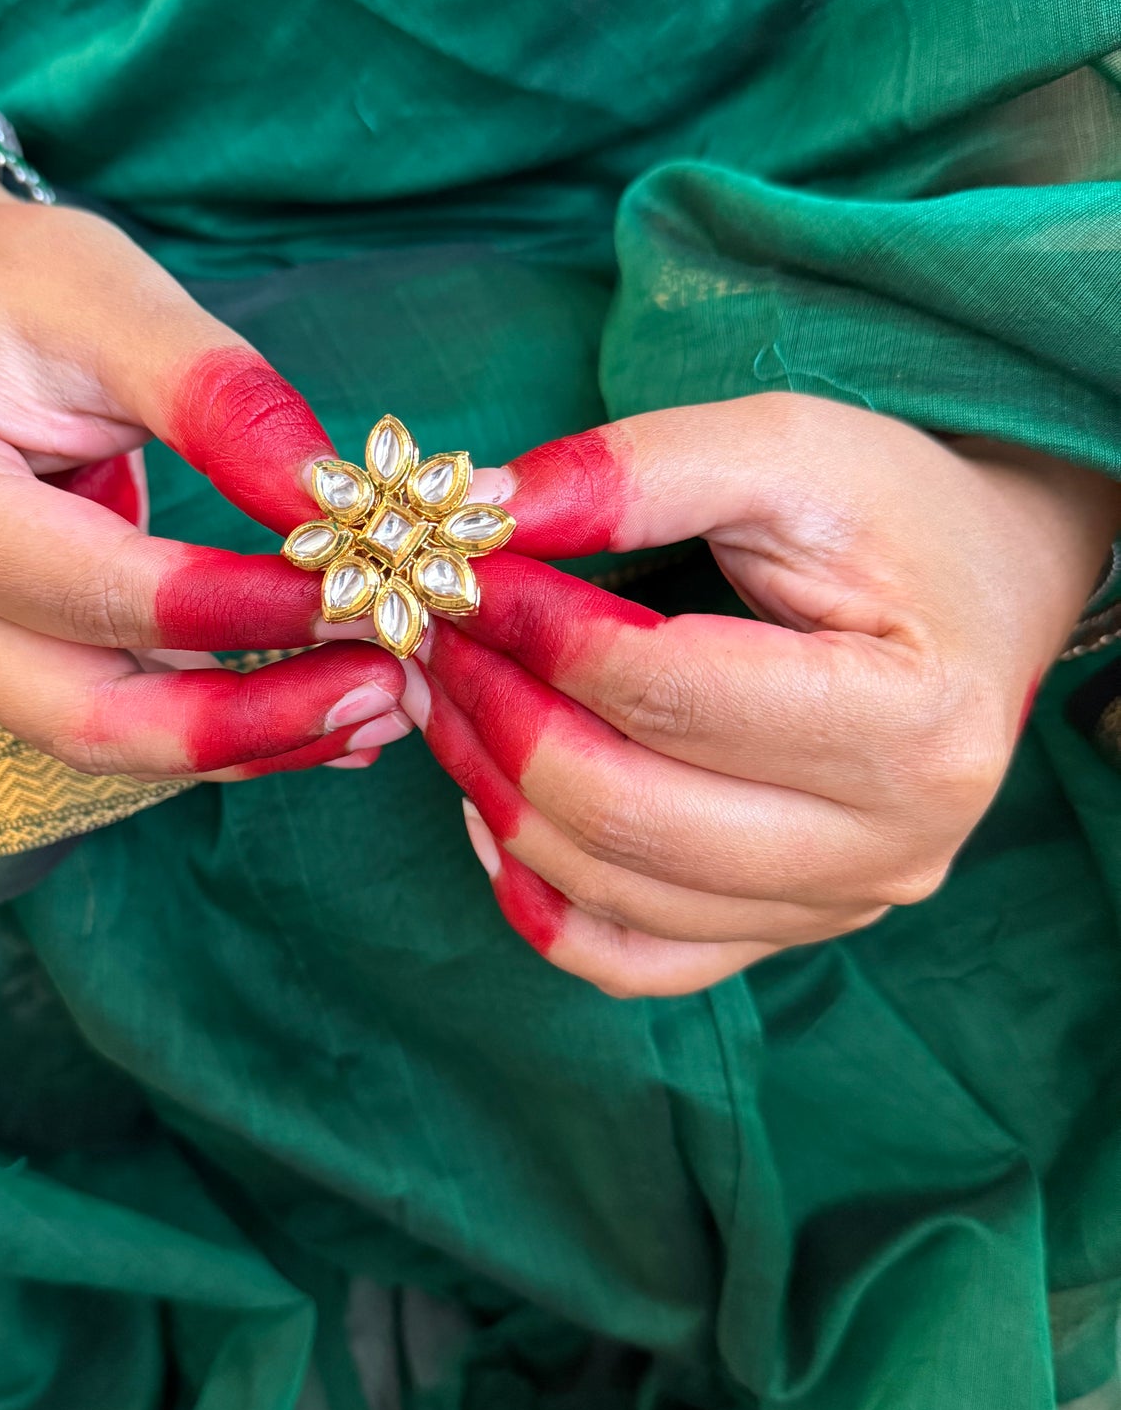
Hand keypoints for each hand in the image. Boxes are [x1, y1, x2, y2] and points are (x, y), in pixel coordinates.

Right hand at [0, 155, 405, 779]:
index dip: (240, 610)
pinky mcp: (15, 651)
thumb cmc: (20, 284)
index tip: (365, 592)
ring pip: (110, 736)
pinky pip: (127, 711)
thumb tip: (339, 507)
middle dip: (244, 725)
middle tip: (381, 691)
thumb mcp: (121, 301)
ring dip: (249, 739)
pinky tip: (332, 710)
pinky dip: (230, 721)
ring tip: (377, 706)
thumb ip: (224, 402)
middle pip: (88, 716)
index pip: (101, 591)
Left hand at [404, 392, 1120, 994]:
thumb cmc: (896, 515)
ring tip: (443, 695)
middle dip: (494, 714)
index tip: (458, 569)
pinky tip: (487, 812)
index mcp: (911, 720)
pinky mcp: (787, 930)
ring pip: (611, 891)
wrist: (983, 592)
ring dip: (492, 792)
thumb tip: (471, 520)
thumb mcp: (781, 451)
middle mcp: (889, 842)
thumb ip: (633, 474)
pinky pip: (631, 958)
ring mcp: (838, 905)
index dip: (535, 630)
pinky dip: (538, 899)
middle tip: (426, 633)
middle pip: (625, 811)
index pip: (665, 693)